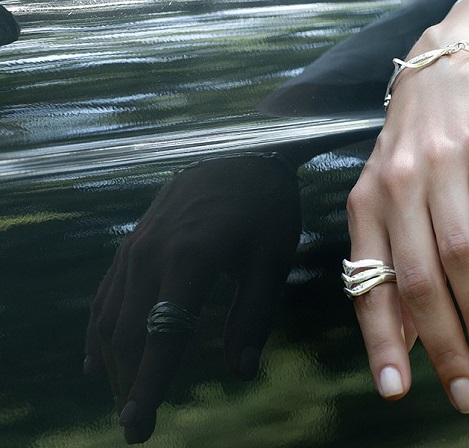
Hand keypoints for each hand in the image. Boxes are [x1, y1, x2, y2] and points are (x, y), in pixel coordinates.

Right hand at [85, 153, 300, 443]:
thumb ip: (253, 315)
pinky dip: (101, 326)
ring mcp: (138, 242)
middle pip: (128, 332)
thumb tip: (241, 370)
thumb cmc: (267, 204)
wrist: (245, 147)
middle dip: (128, 383)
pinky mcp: (135, 236)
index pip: (161, 336)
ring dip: (112, 360)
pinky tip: (98, 355)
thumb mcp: (271, 258)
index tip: (138, 426)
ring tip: (122, 397)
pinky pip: (108, 288)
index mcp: (189, 259)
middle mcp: (152, 252)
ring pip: (110, 314)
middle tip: (135, 426)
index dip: (149, 384)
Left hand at [345, 0, 468, 411]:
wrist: (448, 59)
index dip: (381, 341)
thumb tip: (403, 332)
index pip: (368, 283)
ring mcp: (443, 165)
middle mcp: (399, 187)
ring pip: (460, 255)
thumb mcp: (388, 188)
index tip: (398, 392)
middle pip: (420, 281)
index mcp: (367, 203)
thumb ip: (392, 252)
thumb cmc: (415, 138)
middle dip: (444, 346)